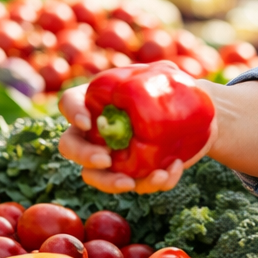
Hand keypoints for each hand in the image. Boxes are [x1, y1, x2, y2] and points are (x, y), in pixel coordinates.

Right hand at [57, 85, 213, 194]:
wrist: (187, 116)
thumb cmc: (165, 90)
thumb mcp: (164, 76)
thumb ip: (163, 72)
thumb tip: (176, 73)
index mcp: (94, 101)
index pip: (70, 102)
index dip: (73, 112)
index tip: (87, 122)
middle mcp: (92, 131)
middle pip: (71, 146)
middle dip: (84, 155)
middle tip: (106, 159)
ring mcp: (108, 156)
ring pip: (95, 176)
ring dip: (110, 183)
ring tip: (133, 182)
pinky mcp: (131, 174)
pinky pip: (135, 184)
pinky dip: (151, 183)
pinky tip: (169, 172)